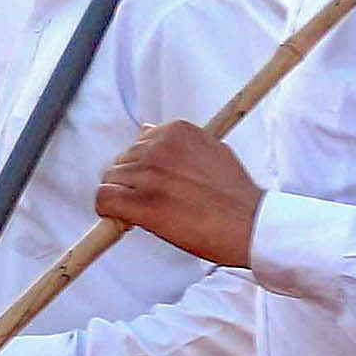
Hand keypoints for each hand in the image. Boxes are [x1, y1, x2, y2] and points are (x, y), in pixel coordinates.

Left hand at [95, 119, 261, 268]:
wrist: (251, 225)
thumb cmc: (235, 195)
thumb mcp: (213, 151)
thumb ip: (177, 142)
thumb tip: (144, 129)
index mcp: (175, 131)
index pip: (138, 144)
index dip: (145, 168)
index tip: (160, 184)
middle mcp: (158, 148)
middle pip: (122, 162)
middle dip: (133, 183)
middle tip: (159, 202)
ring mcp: (148, 174)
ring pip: (111, 181)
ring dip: (124, 198)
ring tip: (153, 212)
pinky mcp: (141, 203)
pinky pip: (104, 199)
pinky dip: (109, 211)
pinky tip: (126, 219)